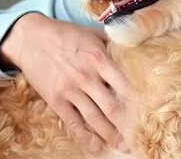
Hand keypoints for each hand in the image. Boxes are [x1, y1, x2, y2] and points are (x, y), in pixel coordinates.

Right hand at [0, 13, 134, 152]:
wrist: (30, 38)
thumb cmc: (64, 34)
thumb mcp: (92, 33)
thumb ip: (112, 45)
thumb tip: (135, 50)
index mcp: (99, 58)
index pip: (125, 84)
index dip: (139, 100)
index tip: (149, 112)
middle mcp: (87, 77)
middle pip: (113, 107)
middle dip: (128, 125)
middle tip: (140, 136)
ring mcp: (71, 90)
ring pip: (95, 118)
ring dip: (111, 135)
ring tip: (123, 146)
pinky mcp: (56, 100)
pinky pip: (73, 123)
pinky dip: (85, 137)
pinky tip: (96, 146)